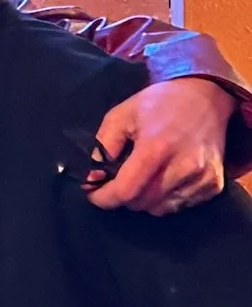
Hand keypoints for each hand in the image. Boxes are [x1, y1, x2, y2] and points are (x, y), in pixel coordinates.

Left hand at [87, 77, 231, 213]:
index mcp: (157, 148)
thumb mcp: (121, 115)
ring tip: (143, 177)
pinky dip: (166, 199)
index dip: (104, 198)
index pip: (126, 191)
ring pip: (160, 209)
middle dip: (123, 195)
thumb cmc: (159, 104)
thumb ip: (102, 147)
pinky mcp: (214, 185)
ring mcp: (202, 178)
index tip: (92, 193)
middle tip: (118, 180)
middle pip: (141, 203)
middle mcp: (184, 167)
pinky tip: (165, 178)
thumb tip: (91, 178)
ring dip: (144, 199)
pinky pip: (180, 206)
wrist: (206, 97)